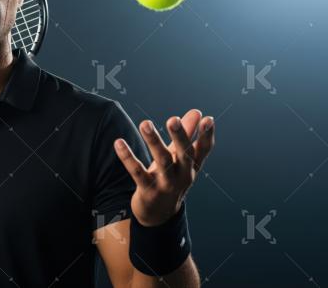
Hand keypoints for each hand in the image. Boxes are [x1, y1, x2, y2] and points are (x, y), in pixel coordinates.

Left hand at [113, 109, 214, 226]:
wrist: (159, 214)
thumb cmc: (171, 178)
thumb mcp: (180, 159)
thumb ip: (188, 134)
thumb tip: (197, 112)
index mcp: (192, 166)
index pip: (203, 150)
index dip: (206, 135)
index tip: (208, 119)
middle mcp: (183, 175)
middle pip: (184, 155)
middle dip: (180, 137)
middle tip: (173, 119)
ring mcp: (165, 184)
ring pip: (161, 161)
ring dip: (153, 141)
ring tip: (145, 123)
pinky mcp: (147, 190)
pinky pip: (137, 172)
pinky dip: (127, 157)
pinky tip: (119, 142)